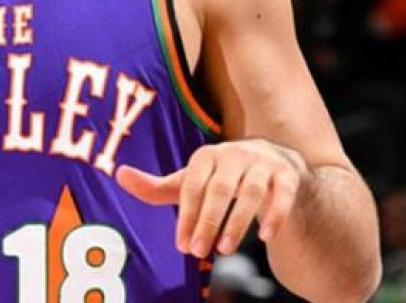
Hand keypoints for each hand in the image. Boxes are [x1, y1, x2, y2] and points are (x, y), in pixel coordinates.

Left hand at [116, 139, 306, 257]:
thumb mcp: (190, 182)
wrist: (274, 167)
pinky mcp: (287, 174)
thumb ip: (157, 186)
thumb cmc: (222, 178)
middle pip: (220, 189)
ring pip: (252, 193)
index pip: (192, 185)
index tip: (181, 245)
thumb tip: (118, 174)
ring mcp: (263, 162)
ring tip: (224, 250)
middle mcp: (235, 154)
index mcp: (207, 155)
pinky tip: (265, 238)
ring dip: (238, 223)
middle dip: (208, 222)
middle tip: (197, 251)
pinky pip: (283, 195)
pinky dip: (275, 216)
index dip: (186, 216)